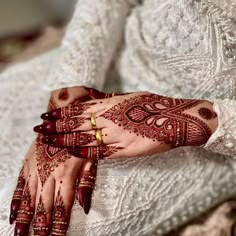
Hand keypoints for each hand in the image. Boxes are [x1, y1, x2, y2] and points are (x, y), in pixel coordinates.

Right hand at [9, 86, 111, 235]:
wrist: (63, 113)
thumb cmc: (81, 135)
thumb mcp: (90, 156)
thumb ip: (86, 181)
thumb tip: (84, 207)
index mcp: (66, 174)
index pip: (62, 208)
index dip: (58, 228)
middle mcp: (49, 174)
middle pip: (44, 207)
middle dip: (40, 229)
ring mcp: (36, 169)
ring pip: (30, 199)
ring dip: (25, 220)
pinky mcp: (29, 162)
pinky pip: (20, 183)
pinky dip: (17, 200)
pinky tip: (13, 214)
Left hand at [35, 91, 217, 159]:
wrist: (175, 119)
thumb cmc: (155, 106)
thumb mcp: (130, 97)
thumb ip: (111, 101)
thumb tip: (96, 100)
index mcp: (111, 104)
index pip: (79, 109)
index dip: (62, 113)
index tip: (47, 115)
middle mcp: (109, 118)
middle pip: (77, 122)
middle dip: (56, 126)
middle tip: (39, 128)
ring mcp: (115, 134)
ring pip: (83, 137)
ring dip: (63, 138)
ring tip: (47, 140)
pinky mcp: (123, 149)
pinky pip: (98, 151)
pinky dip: (81, 151)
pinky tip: (69, 152)